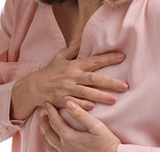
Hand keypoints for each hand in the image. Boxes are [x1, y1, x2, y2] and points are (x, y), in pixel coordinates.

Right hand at [11, 45, 127, 119]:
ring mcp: (67, 89)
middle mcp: (72, 77)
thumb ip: (74, 49)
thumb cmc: (50, 71)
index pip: (94, 61)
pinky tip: (93, 108)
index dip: (108, 58)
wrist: (35, 87)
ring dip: (101, 96)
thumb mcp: (60, 57)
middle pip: (94, 79)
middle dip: (110, 82)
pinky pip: (75, 104)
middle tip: (125, 86)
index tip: (122, 57)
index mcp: (74, 66)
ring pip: (87, 93)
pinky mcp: (62, 100)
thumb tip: (83, 36)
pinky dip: (83, 106)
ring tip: (115, 100)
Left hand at [41, 101, 119, 151]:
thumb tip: (68, 103)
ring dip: (46, 136)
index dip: (50, 111)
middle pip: (48, 133)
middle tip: (45, 115)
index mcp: (69, 138)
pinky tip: (53, 146)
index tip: (47, 103)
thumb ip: (81, 115)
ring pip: (49, 146)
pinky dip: (51, 150)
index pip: (54, 121)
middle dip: (45, 122)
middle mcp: (64, 149)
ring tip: (47, 129)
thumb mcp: (97, 126)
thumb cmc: (108, 144)